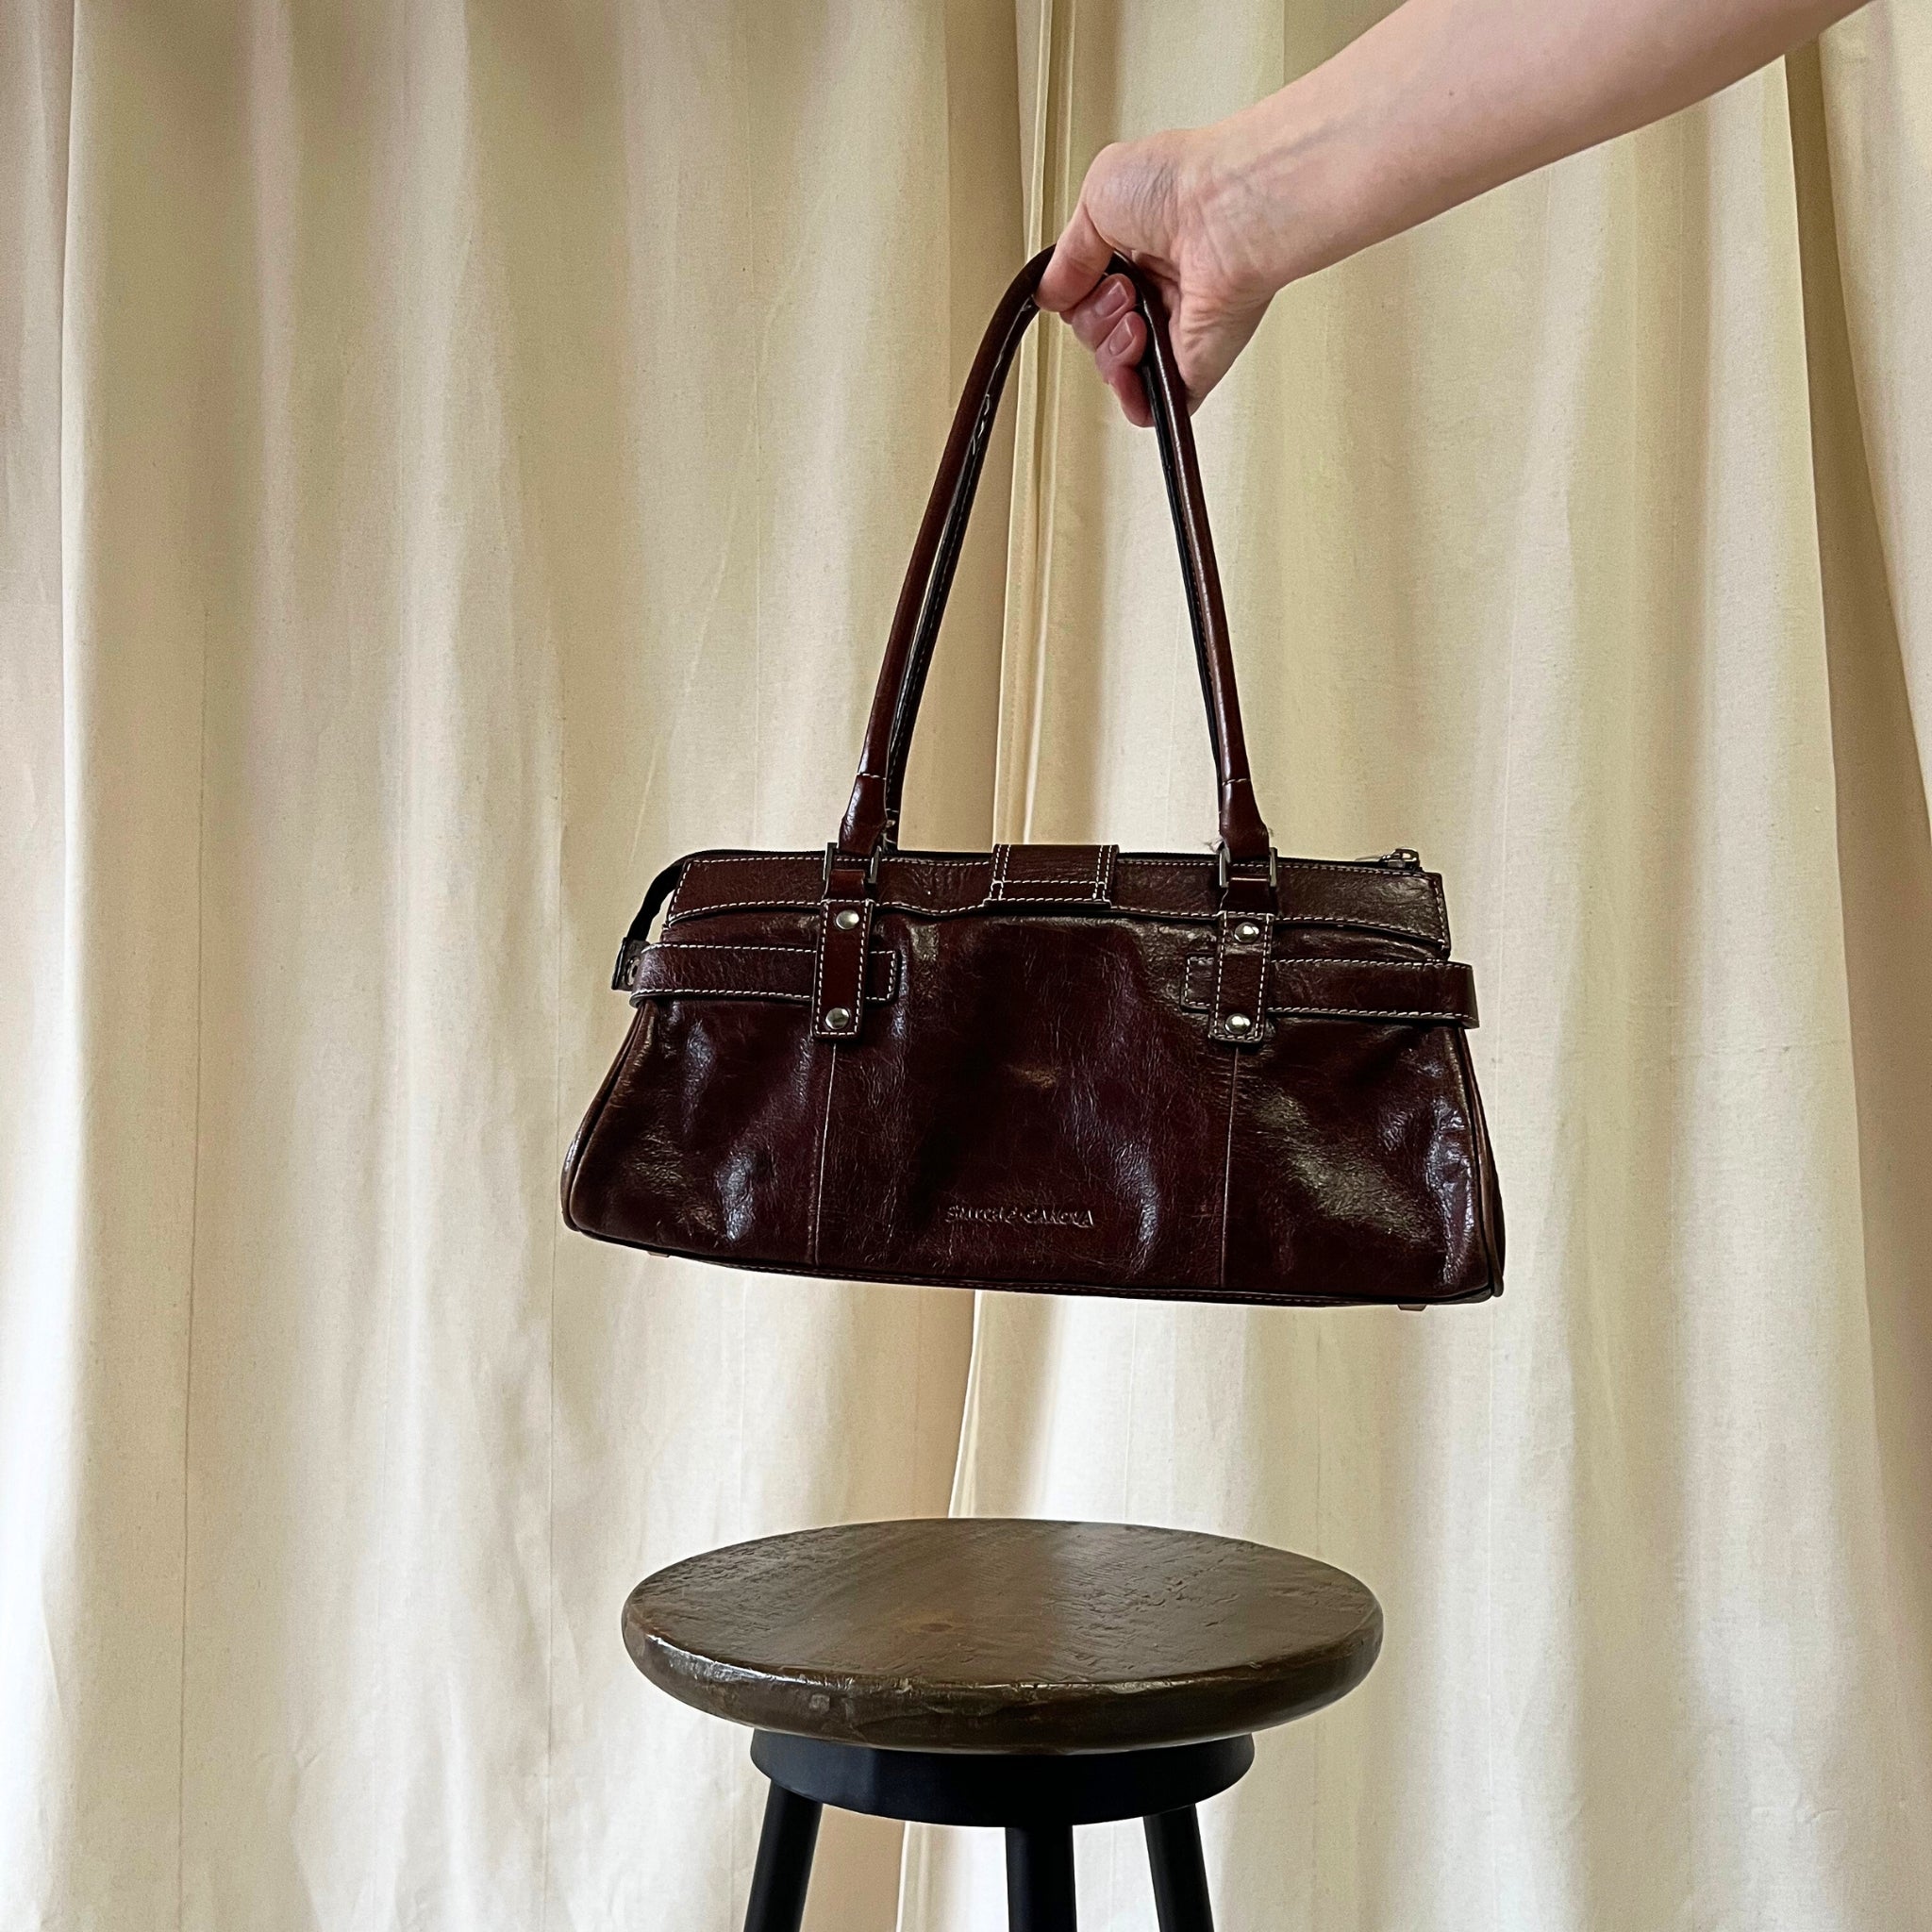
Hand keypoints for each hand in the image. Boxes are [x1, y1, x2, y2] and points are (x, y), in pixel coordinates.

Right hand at [1036, 129, 1276, 426]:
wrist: (1229, 213)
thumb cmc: (1181, 185)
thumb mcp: (1096, 197)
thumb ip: (1068, 255)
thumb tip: (1052, 292)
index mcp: (1139, 248)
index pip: (1087, 293)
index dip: (1075, 293)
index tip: (1082, 278)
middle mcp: (1160, 288)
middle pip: (1095, 332)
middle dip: (1094, 316)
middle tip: (1122, 288)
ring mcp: (1178, 330)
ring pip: (1115, 367)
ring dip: (1110, 347)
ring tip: (1136, 314)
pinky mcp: (1195, 367)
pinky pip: (1152, 407)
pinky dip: (1131, 398)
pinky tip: (1131, 365)